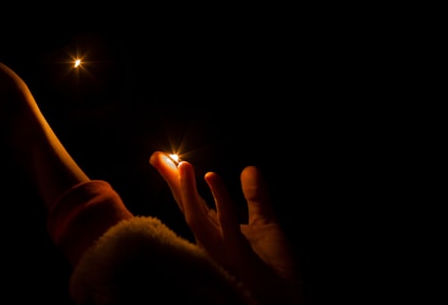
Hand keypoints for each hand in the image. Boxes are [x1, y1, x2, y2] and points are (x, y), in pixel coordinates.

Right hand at [149, 152, 303, 304]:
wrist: (291, 297)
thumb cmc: (277, 268)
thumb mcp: (266, 224)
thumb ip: (256, 197)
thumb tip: (249, 168)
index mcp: (215, 233)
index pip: (191, 204)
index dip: (176, 181)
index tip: (161, 158)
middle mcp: (212, 242)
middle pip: (186, 208)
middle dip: (171, 183)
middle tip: (156, 157)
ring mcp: (222, 250)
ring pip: (196, 218)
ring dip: (186, 191)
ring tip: (182, 165)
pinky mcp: (238, 256)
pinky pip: (225, 225)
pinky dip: (218, 199)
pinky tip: (212, 177)